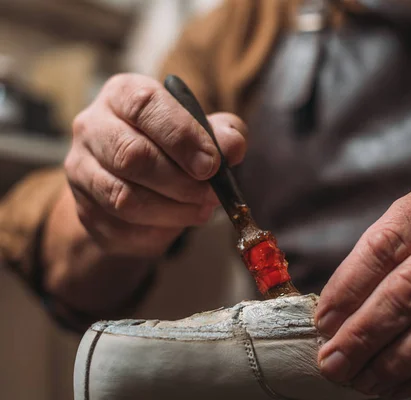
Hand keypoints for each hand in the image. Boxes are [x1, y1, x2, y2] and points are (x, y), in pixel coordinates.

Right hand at [66, 74, 246, 256]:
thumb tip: (232, 145)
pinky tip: (177, 221)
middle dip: (181, 181)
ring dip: (173, 209)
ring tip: (201, 208)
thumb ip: (222, 134)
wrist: (138, 186)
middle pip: (131, 155)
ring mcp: (80, 170)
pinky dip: (157, 230)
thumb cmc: (174, 148)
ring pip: (124, 197)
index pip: (145, 105)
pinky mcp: (83, 210)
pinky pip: (122, 227)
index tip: (211, 163)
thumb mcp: (203, 132)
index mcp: (122, 95)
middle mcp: (92, 127)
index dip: (182, 135)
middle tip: (212, 193)